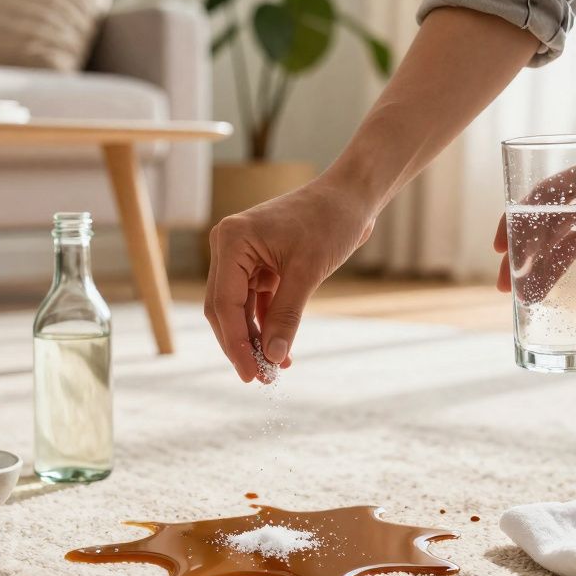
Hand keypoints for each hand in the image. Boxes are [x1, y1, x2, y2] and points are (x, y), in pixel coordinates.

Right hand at [204, 176, 374, 381]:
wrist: (352, 197)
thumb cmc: (330, 221)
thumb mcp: (308, 272)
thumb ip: (286, 315)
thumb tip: (272, 358)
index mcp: (232, 241)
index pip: (224, 303)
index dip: (235, 343)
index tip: (250, 374)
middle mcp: (229, 248)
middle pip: (224, 309)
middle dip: (241, 345)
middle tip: (261, 378)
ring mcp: (242, 256)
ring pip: (238, 310)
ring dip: (255, 339)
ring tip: (274, 369)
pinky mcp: (259, 264)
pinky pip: (255, 303)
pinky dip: (267, 325)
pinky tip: (281, 350)